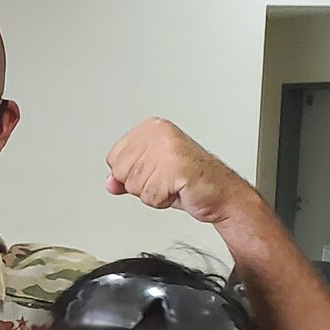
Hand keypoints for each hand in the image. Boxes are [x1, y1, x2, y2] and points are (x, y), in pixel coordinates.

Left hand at [104, 118, 257, 229]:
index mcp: (151, 128)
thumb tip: (110, 183)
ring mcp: (167, 148)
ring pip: (134, 186)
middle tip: (166, 180)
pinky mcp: (174, 166)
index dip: (131, 174)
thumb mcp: (149, 176)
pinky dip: (162, 201)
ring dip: (153, 194)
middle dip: (140, 185)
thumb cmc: (189, 180)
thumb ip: (125, 176)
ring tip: (172, 184)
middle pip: (120, 172)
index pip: (113, 159)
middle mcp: (158, 133)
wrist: (220, 193)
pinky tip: (179, 190)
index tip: (155, 171)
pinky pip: (149, 196)